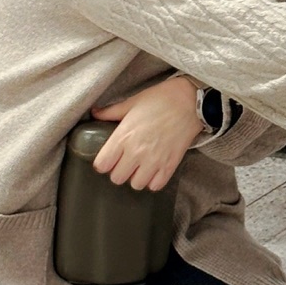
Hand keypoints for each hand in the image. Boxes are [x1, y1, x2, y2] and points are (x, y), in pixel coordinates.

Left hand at [91, 75, 201, 190]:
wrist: (191, 101)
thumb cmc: (161, 99)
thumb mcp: (132, 102)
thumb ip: (111, 112)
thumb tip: (94, 113)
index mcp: (123, 136)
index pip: (102, 164)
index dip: (103, 163)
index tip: (108, 158)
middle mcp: (136, 152)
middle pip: (117, 178)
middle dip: (119, 171)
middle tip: (125, 162)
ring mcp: (154, 160)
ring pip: (136, 185)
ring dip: (136, 177)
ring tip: (140, 167)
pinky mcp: (170, 165)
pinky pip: (156, 185)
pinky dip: (154, 181)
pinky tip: (154, 170)